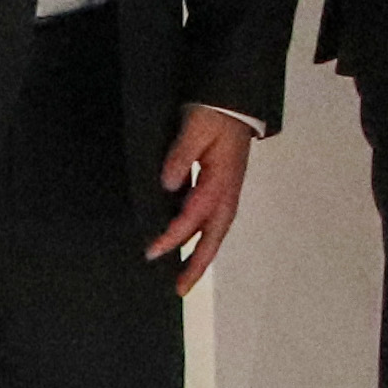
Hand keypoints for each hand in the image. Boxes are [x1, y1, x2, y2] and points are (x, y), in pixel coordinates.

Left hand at [149, 106, 259, 289]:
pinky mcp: (224, 185)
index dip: (173, 236)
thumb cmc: (215, 111)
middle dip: (198, 263)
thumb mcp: (196, 126)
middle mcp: (228, 190)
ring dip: (202, 254)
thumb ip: (181, 155)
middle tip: (180, 289)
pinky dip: (202, 237)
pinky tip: (189, 243)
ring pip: (216, 230)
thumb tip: (167, 184)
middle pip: (215, 235)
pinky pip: (213, 219)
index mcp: (221, 178)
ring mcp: (228, 189)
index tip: (152, 252)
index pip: (195, 215)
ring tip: (186, 276)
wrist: (236, 98)